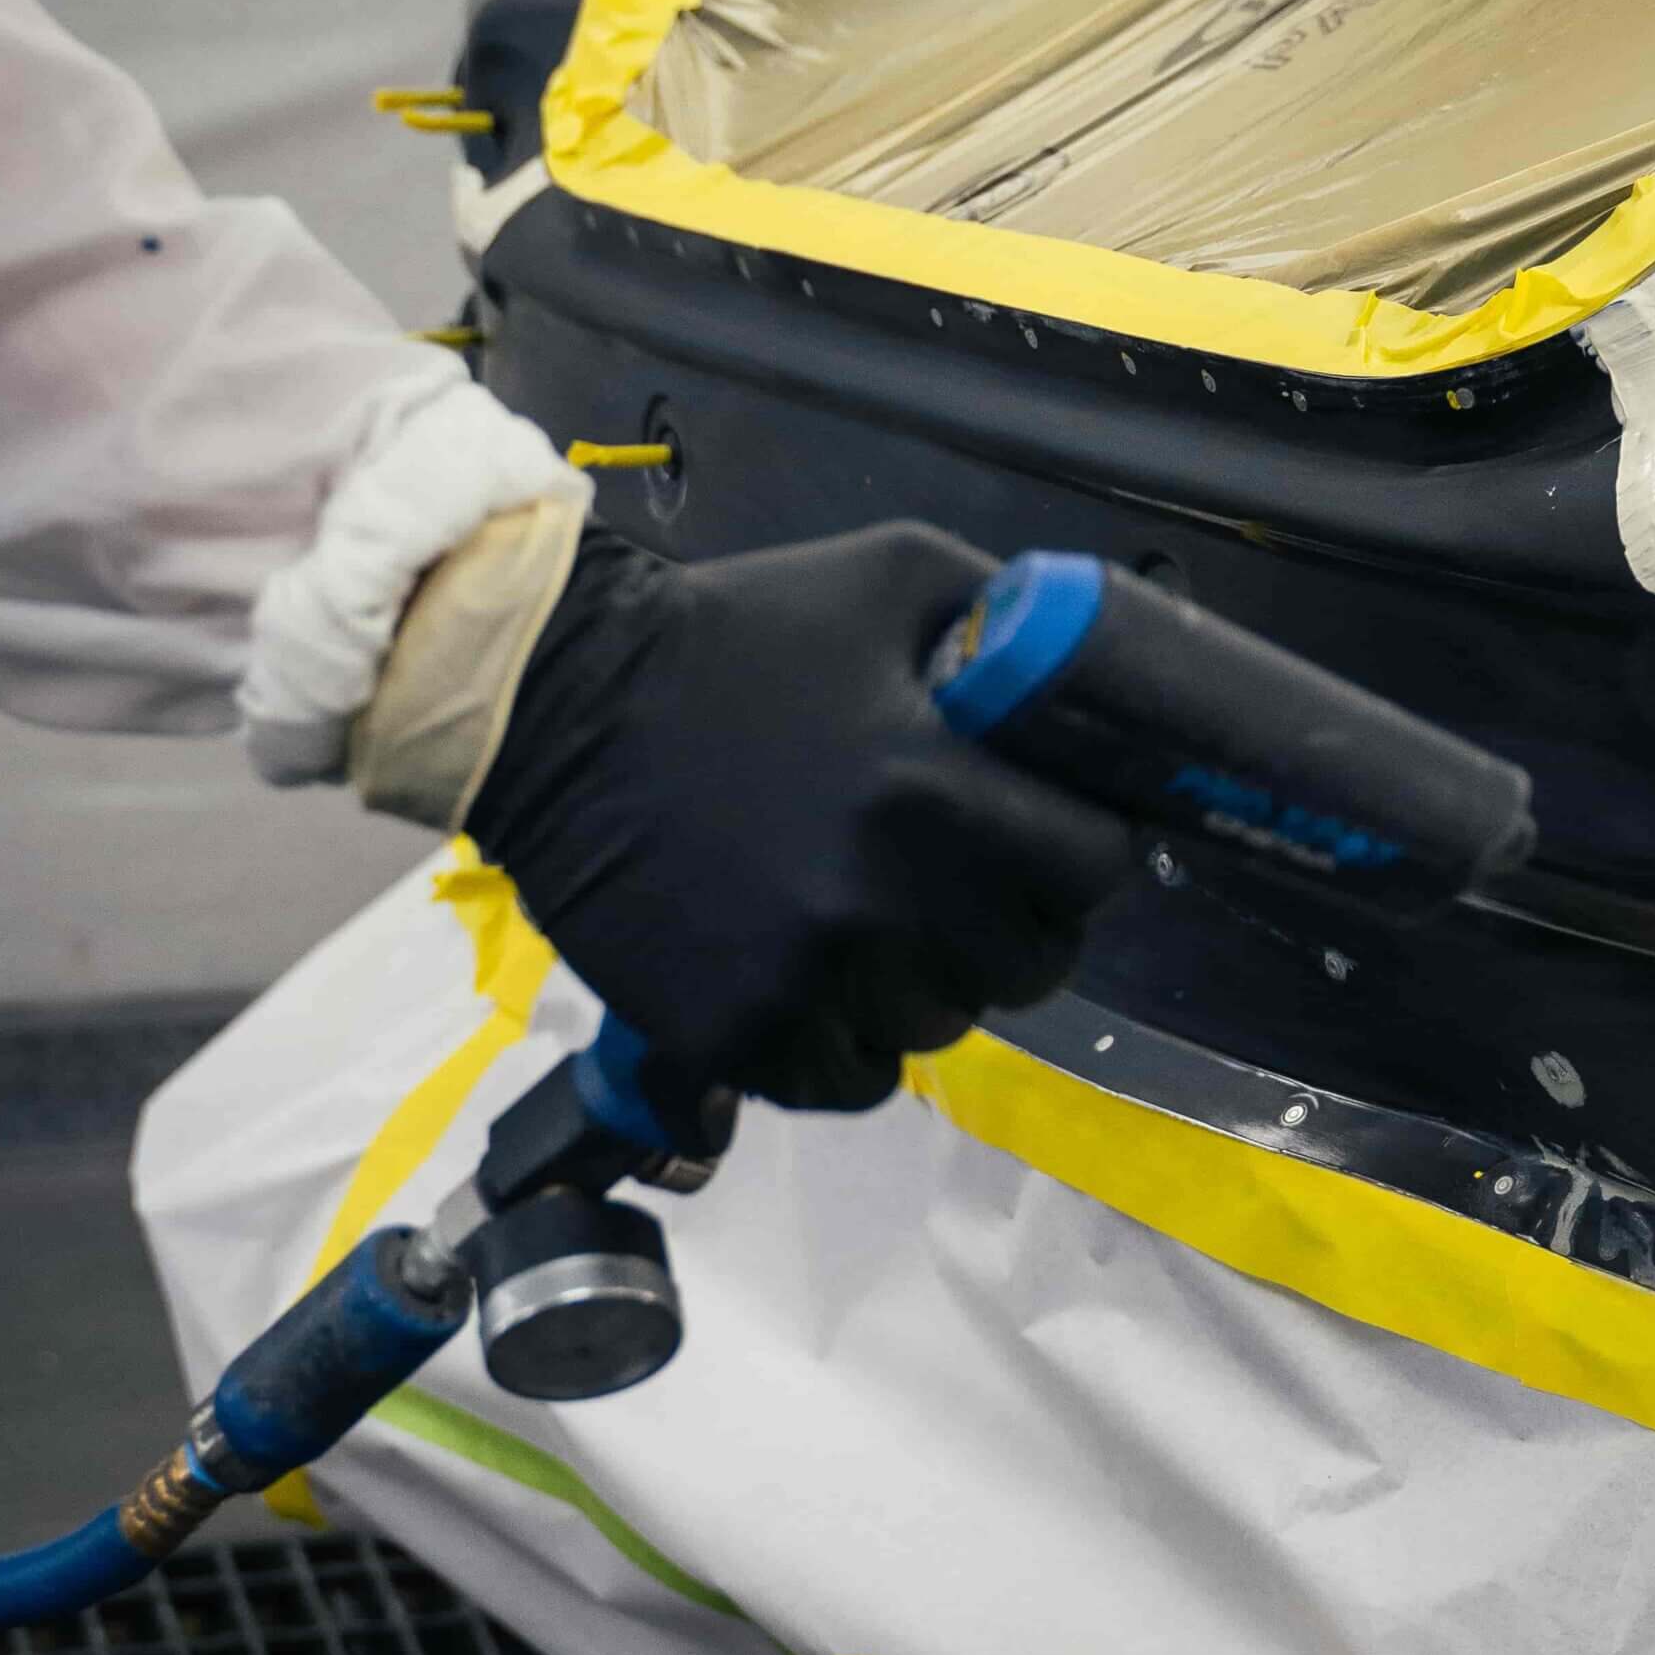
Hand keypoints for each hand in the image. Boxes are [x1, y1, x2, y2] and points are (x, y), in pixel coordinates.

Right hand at [464, 521, 1133, 1136]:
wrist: (551, 701)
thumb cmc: (736, 630)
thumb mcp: (895, 576)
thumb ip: (1015, 627)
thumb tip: (1103, 688)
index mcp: (931, 779)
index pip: (1095, 863)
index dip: (1082, 850)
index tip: (1048, 837)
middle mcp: (877, 891)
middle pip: (1033, 963)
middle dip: (1018, 922)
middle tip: (966, 885)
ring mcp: (802, 975)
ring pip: (943, 1026)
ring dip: (931, 982)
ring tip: (877, 921)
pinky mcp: (733, 1032)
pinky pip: (850, 1079)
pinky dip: (850, 1043)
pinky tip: (820, 976)